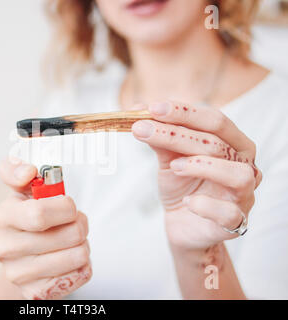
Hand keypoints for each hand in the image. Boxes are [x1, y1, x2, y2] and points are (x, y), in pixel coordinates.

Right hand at [0, 158, 91, 299]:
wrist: (25, 258)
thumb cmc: (32, 217)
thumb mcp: (26, 191)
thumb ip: (20, 172)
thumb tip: (28, 170)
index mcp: (3, 216)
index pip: (39, 213)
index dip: (65, 208)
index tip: (69, 205)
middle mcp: (4, 247)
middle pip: (69, 234)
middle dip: (82, 225)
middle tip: (77, 222)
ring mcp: (17, 273)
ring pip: (78, 255)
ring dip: (83, 246)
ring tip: (72, 242)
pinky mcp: (34, 292)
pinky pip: (79, 275)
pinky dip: (83, 266)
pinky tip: (69, 261)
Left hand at [132, 101, 261, 250]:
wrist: (182, 224)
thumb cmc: (182, 186)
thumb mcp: (168, 158)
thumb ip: (160, 136)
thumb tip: (138, 110)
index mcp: (233, 143)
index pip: (214, 120)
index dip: (184, 112)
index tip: (151, 108)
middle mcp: (245, 165)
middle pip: (218, 142)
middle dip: (178, 133)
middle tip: (143, 128)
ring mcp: (244, 194)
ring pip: (236, 174)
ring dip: (201, 166)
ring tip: (173, 167)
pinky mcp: (236, 221)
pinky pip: (228, 213)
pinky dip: (205, 205)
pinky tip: (187, 202)